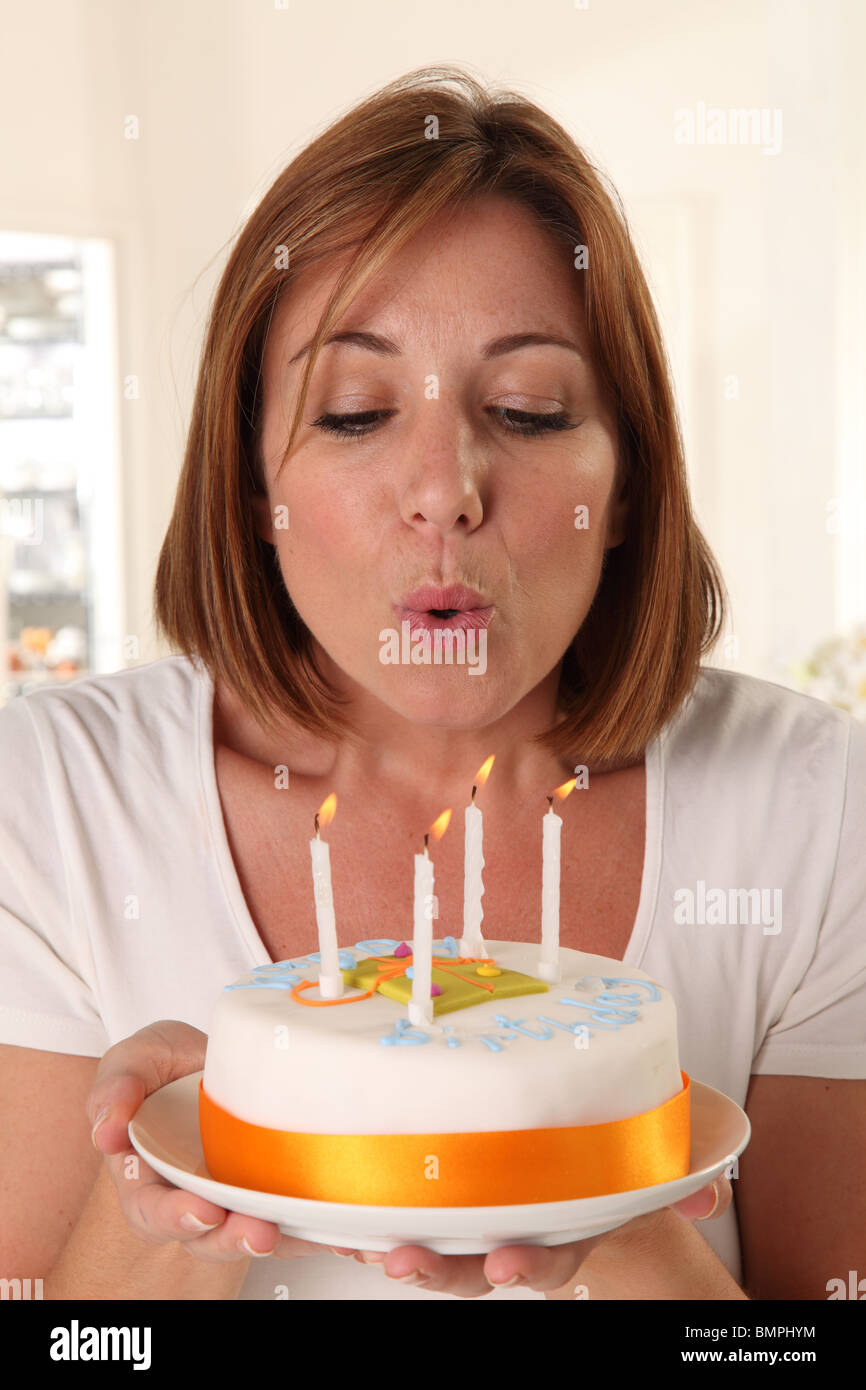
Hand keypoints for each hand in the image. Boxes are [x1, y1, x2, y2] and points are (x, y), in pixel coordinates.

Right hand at [86, 1020, 321, 1263]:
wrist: (217, 1059)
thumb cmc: (166, 1068)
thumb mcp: (136, 1060)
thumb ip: (117, 1087)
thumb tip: (105, 1129)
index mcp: (151, 1179)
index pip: (154, 1211)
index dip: (175, 1217)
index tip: (200, 1211)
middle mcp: (196, 1199)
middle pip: (210, 1236)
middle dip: (234, 1237)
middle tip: (259, 1231)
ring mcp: (243, 1199)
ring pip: (260, 1233)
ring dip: (284, 1237)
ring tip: (307, 1226)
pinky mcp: (285, 1195)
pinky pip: (308, 1222)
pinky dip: (334, 1233)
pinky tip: (360, 1236)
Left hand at [331, 1177, 733, 1296]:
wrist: (564, 1160)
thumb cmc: (593, 1156)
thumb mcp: (638, 1163)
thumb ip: (672, 1176)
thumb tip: (707, 1193)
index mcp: (551, 1230)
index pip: (537, 1263)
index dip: (523, 1268)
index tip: (508, 1264)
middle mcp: (499, 1235)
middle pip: (460, 1268)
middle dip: (430, 1269)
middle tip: (400, 1260)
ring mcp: (454, 1219)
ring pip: (410, 1243)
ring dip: (373, 1242)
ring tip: (344, 1236)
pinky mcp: (408, 1191)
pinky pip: (369, 1208)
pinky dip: (335, 1209)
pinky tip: (300, 1199)